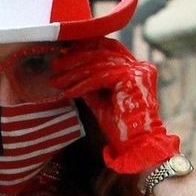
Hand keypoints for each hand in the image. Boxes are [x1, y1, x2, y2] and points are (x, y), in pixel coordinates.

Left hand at [48, 40, 180, 176]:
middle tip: (55, 64)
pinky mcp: (131, 79)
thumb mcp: (101, 103)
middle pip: (103, 53)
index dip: (86, 48)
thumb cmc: (121, 130)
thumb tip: (74, 75)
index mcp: (137, 69)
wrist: (136, 147)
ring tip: (57, 80)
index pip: (109, 49)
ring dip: (75, 72)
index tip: (65, 53)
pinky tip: (69, 91)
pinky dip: (82, 84)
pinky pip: (101, 76)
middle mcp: (140, 67)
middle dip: (76, 58)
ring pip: (99, 64)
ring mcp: (138, 71)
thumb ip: (92, 87)